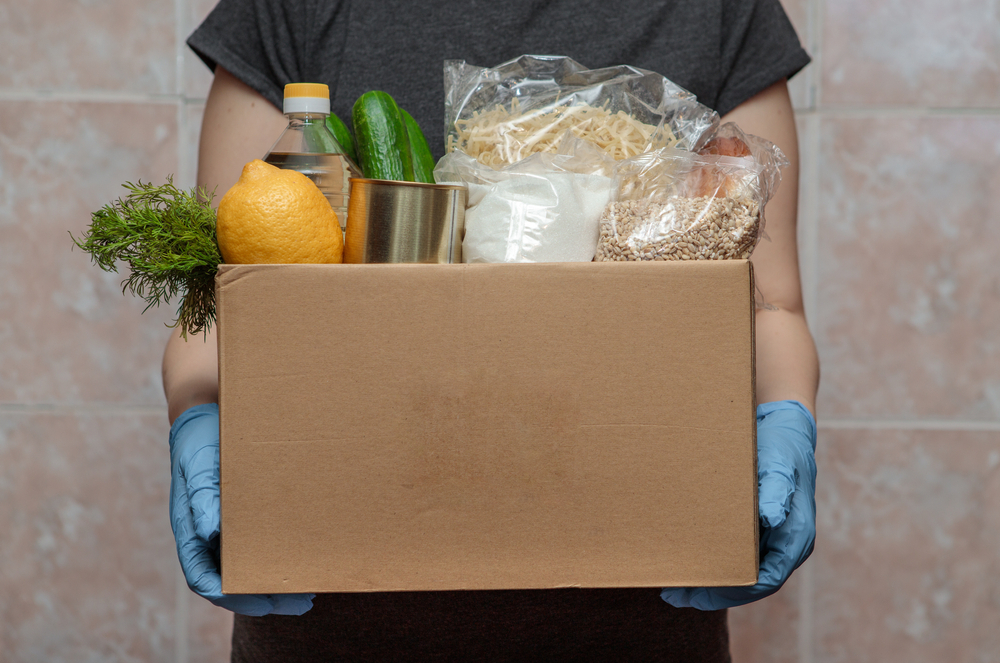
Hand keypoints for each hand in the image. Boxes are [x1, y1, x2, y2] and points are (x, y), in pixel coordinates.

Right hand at [169, 403, 314, 615]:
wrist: (208, 413)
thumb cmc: (201, 440)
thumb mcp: (199, 465)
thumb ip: (202, 498)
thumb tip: (210, 533)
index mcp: (191, 530)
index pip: (204, 577)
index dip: (231, 596)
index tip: (263, 603)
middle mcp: (207, 537)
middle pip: (231, 581)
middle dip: (264, 598)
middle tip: (301, 602)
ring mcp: (224, 529)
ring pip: (246, 568)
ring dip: (273, 584)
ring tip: (309, 591)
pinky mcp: (242, 517)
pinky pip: (257, 546)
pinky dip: (277, 558)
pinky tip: (302, 559)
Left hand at [660, 400, 816, 609]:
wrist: (783, 429)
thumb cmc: (780, 448)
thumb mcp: (777, 465)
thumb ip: (776, 491)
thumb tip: (771, 517)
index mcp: (795, 537)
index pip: (766, 579)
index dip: (732, 592)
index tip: (699, 594)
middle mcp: (785, 545)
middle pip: (750, 582)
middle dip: (714, 592)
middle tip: (675, 595)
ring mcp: (771, 539)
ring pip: (741, 571)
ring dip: (710, 581)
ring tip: (674, 587)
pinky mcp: (758, 530)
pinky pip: (736, 555)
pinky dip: (713, 561)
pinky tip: (688, 560)